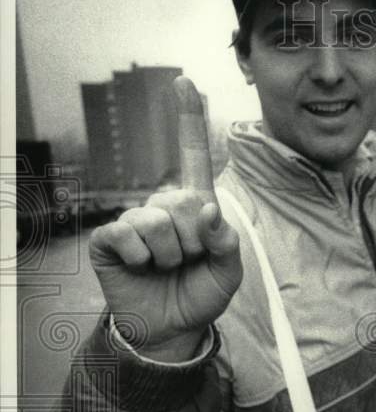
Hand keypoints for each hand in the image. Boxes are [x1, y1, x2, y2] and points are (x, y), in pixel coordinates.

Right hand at [89, 76, 242, 360]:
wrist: (172, 330)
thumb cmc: (201, 294)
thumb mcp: (228, 271)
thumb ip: (227, 241)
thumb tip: (208, 209)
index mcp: (194, 206)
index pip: (192, 156)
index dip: (188, 119)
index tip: (184, 81)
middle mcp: (162, 206)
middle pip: (182, 202)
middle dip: (194, 242)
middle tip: (187, 263)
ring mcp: (133, 220)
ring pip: (157, 221)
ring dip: (170, 255)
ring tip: (166, 269)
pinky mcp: (110, 239)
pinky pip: (128, 234)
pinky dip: (142, 258)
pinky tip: (141, 268)